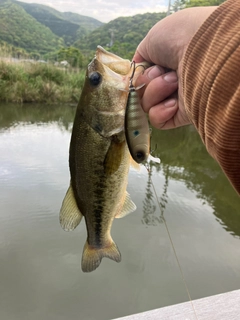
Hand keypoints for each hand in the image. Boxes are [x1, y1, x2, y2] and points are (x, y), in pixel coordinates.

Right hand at [133, 6, 216, 128]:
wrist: (203, 50)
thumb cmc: (179, 38)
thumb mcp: (152, 39)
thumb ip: (141, 58)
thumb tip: (136, 72)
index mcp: (165, 64)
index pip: (142, 78)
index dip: (138, 76)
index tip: (141, 71)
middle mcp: (171, 81)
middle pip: (141, 92)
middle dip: (148, 82)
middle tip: (165, 71)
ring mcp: (176, 99)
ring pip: (147, 106)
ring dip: (155, 92)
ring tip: (174, 81)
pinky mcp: (181, 115)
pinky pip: (158, 121)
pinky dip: (160, 111)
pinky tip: (174, 102)